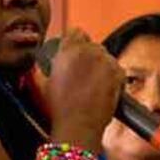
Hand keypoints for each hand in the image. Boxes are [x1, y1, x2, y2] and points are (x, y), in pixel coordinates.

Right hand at [45, 29, 122, 145]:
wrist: (78, 127)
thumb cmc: (58, 109)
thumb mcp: (40, 83)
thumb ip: (40, 67)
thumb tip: (42, 64)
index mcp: (69, 49)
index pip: (76, 32)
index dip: (73, 43)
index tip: (72, 55)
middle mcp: (90, 51)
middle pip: (92, 45)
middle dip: (87, 56)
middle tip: (81, 74)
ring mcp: (106, 62)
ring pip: (105, 56)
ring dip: (99, 65)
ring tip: (90, 84)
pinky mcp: (119, 74)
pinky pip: (116, 68)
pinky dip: (111, 75)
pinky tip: (101, 88)